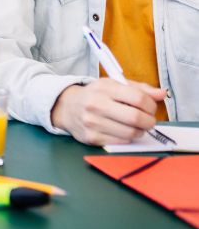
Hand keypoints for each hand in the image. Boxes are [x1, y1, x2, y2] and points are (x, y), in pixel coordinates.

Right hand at [50, 78, 165, 144]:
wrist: (66, 107)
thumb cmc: (95, 95)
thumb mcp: (113, 85)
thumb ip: (139, 89)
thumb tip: (162, 94)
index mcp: (104, 88)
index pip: (138, 98)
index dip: (151, 105)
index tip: (150, 107)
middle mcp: (96, 105)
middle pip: (136, 118)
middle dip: (149, 121)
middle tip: (148, 120)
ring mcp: (93, 123)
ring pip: (131, 133)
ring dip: (140, 131)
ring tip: (136, 126)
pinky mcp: (92, 138)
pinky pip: (121, 143)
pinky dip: (128, 138)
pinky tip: (123, 131)